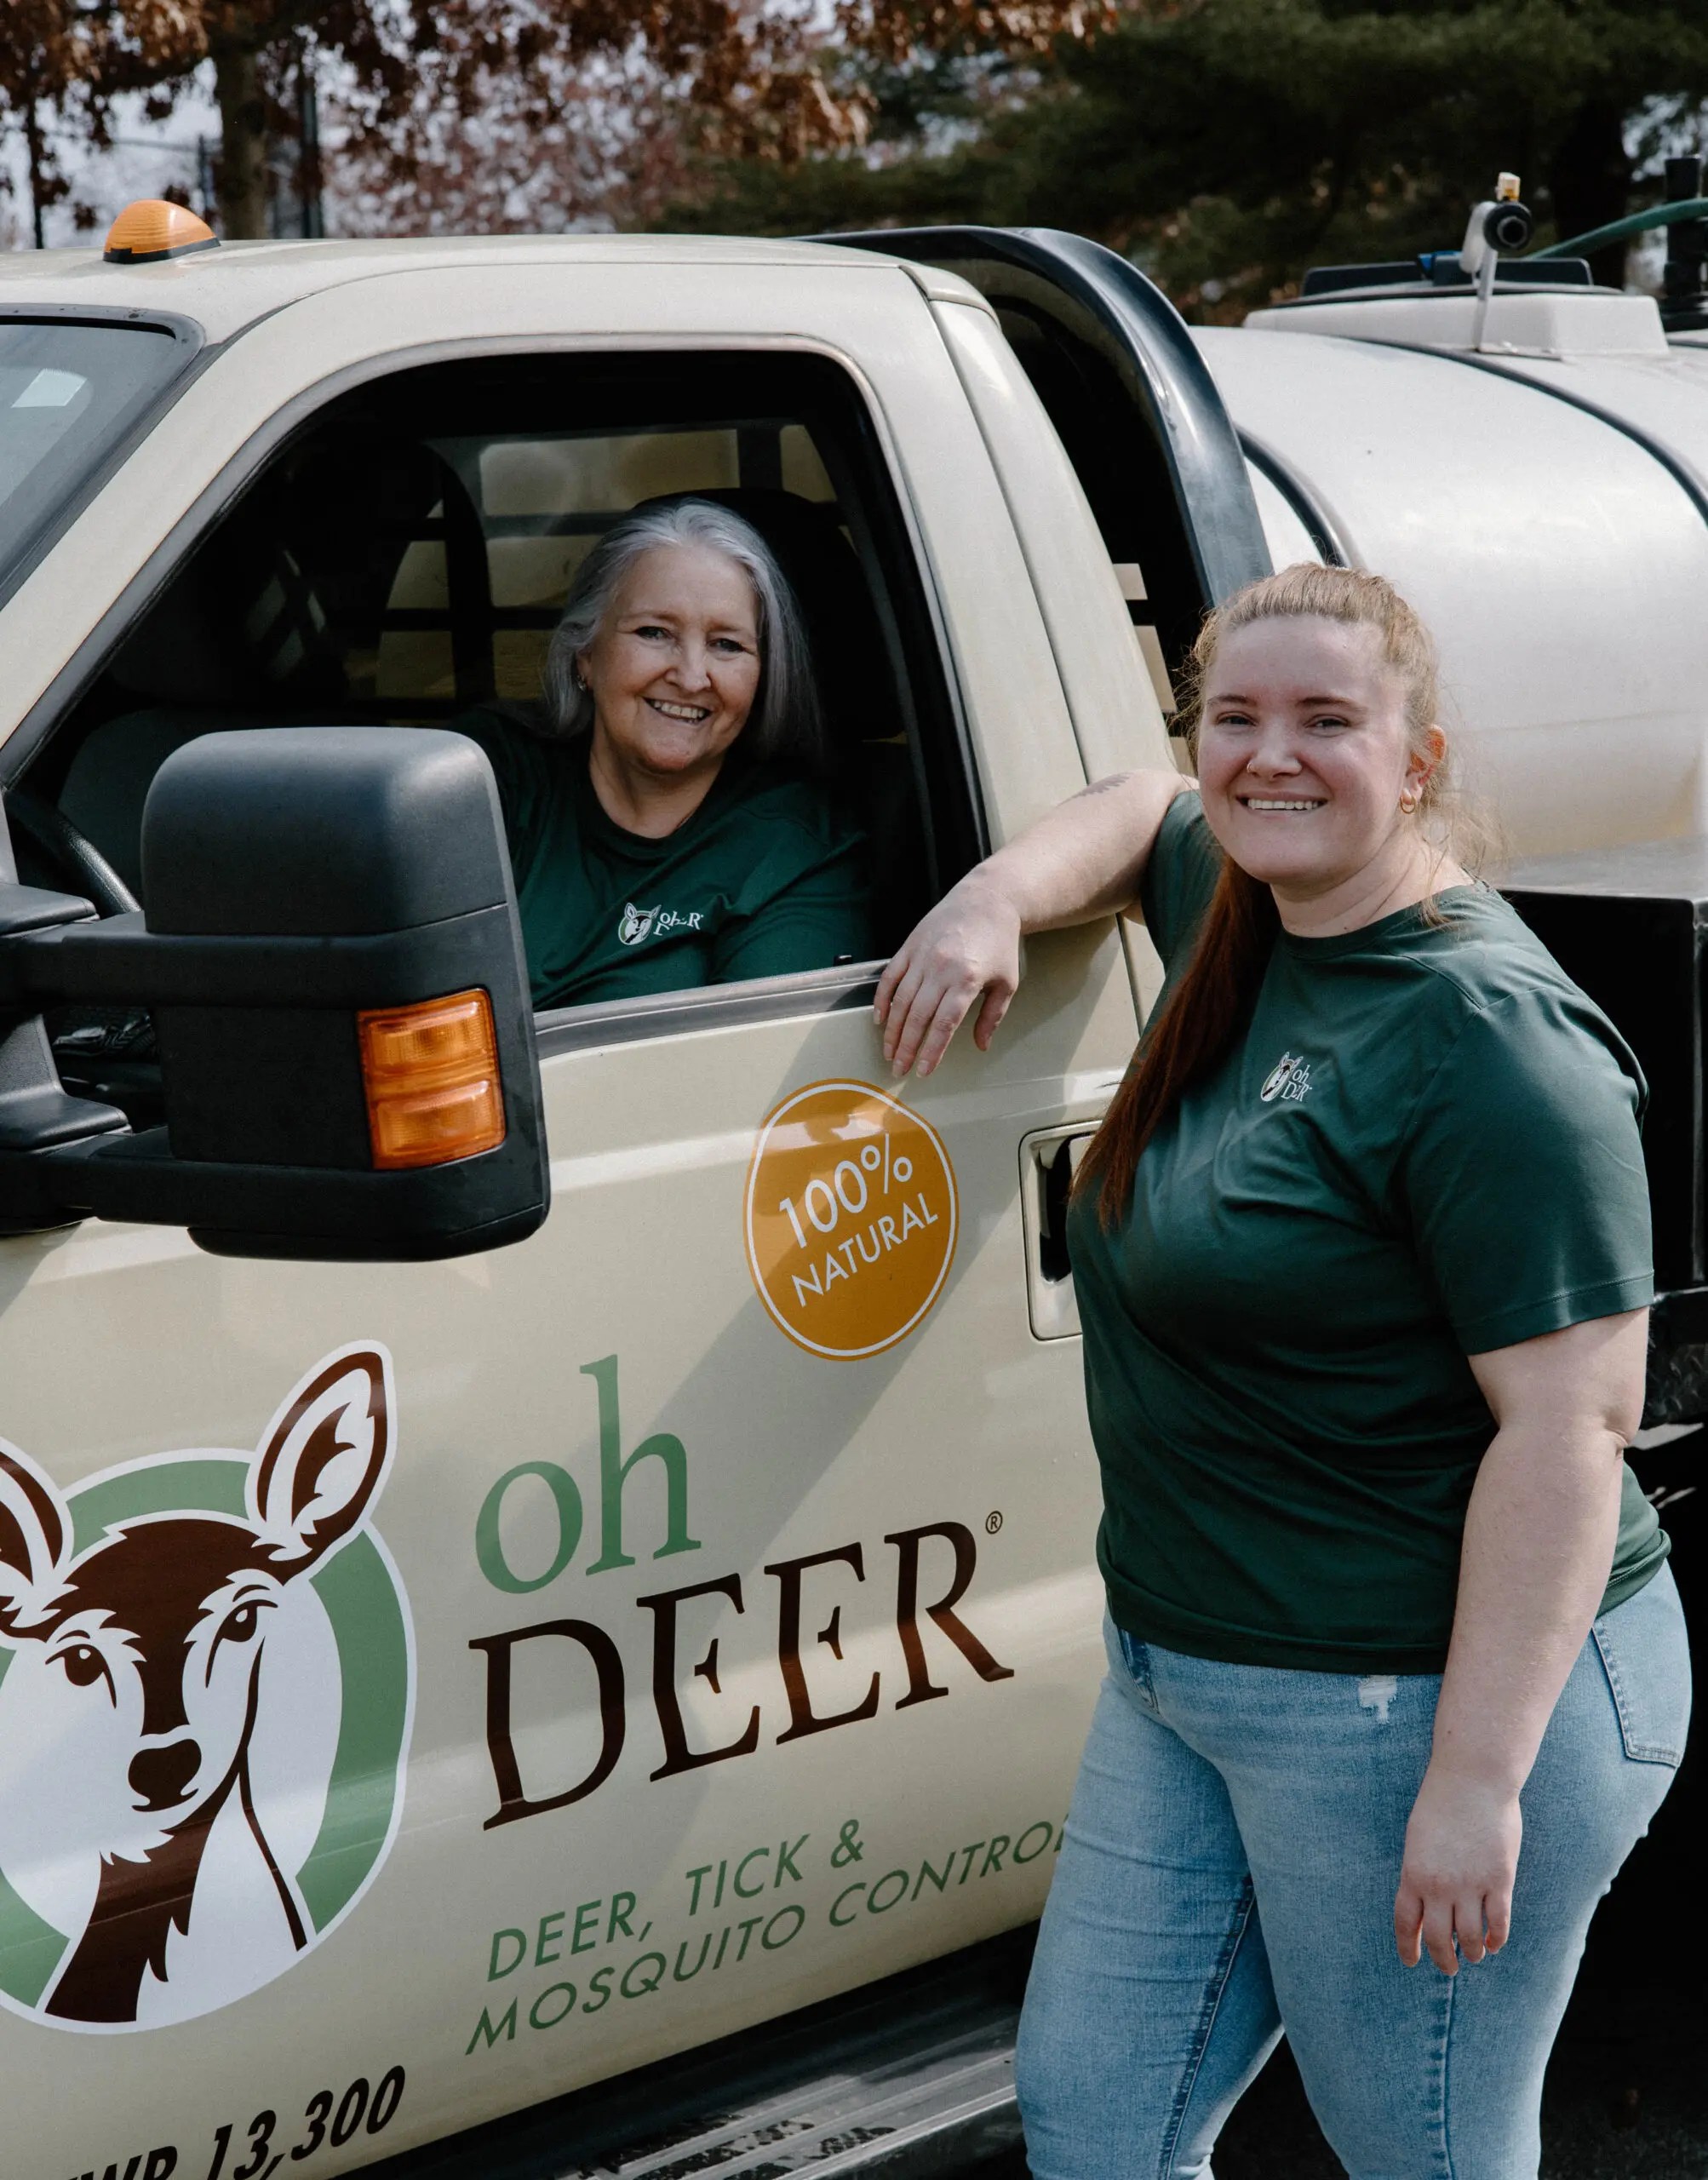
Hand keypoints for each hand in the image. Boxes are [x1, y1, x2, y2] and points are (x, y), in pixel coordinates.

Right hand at [874, 872, 1021, 1077]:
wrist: (986, 901)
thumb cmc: (999, 943)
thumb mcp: (1006, 982)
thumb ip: (993, 1016)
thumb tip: (981, 1045)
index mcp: (966, 980)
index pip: (944, 1024)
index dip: (932, 1051)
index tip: (924, 1071)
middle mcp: (940, 969)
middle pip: (917, 1017)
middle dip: (906, 1048)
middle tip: (899, 1069)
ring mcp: (922, 956)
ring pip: (900, 1001)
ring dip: (892, 1030)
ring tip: (889, 1052)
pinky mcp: (909, 946)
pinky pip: (890, 977)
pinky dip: (882, 1000)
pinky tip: (880, 1020)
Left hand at [1394, 1764, 1521, 1973]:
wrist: (1472, 1780)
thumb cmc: (1442, 1805)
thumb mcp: (1418, 1840)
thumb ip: (1420, 1874)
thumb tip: (1424, 1909)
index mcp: (1413, 1874)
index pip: (1407, 1924)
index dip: (1409, 1948)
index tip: (1412, 1962)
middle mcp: (1439, 1886)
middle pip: (1440, 1939)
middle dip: (1444, 1959)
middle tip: (1450, 1967)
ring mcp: (1471, 1885)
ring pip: (1471, 1938)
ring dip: (1473, 1952)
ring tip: (1474, 1955)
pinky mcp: (1500, 1880)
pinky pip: (1499, 1923)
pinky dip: (1497, 1939)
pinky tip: (1495, 1943)